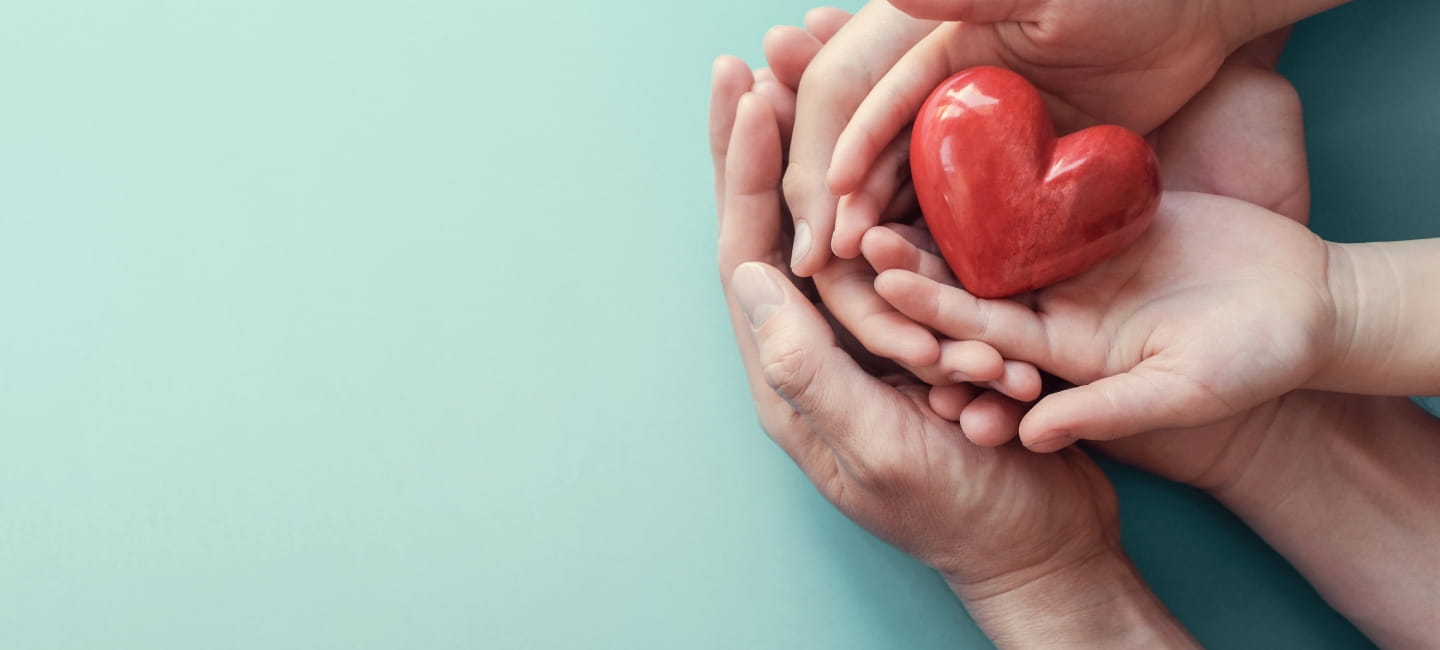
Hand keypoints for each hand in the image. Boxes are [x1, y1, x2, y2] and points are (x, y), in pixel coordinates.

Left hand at [712, 45, 1198, 648]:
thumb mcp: (882, 452)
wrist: (1040, 551)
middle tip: (763, 56)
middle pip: (775, 224)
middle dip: (765, 141)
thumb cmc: (964, 517)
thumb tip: (748, 282)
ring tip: (810, 76)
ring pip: (829, 223)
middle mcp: (814, 349)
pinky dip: (881, 188)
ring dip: (817, 151)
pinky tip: (883, 135)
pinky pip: (887, 246)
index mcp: (791, 376)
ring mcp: (863, 337)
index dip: (745, 170)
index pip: (748, 253)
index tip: (748, 89)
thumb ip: (811, 375)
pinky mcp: (914, 332)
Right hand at [784, 0, 1338, 276]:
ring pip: (928, 210)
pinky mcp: (1030, 188)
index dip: (848, 150)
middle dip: (858, 213)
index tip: (828, 196)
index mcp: (938, 55)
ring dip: (904, 253)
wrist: (1201, 13)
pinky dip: (964, 269)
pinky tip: (952, 309)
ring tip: (888, 290)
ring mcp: (990, 153)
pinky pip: (986, 234)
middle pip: (886, 168)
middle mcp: (952, 108)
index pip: (874, 105)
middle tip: (835, 263)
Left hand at [845, 31, 1311, 457]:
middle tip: (861, 230)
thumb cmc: (1254, 363)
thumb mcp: (1180, 392)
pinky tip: (963, 146)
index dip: (931, 308)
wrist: (1305, 311)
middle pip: (972, 281)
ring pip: (996, 234)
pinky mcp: (1096, 219)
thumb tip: (1033, 436)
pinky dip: (1005, 175)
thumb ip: (1106, 410)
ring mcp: (1071, 262)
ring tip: (893, 180)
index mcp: (1058, 355)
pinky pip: (1042, 193)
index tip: (882, 283)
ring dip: (947, 214)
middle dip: (918, 261)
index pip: (980, 333)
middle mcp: (1051, 309)